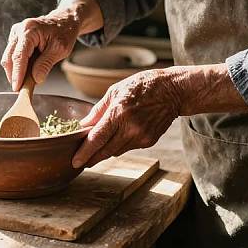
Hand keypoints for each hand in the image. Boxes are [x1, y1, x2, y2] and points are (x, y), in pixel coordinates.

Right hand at [1, 0, 103, 89]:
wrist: (64, 20)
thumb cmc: (64, 32)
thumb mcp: (60, 49)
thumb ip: (46, 64)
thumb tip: (36, 79)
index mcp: (29, 30)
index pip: (19, 56)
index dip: (17, 74)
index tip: (17, 88)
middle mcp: (18, 30)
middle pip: (9, 58)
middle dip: (13, 75)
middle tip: (21, 89)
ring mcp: (15, 34)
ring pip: (8, 58)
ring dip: (15, 71)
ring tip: (26, 81)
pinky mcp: (15, 39)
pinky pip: (12, 56)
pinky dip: (17, 66)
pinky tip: (26, 72)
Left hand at [72, 63, 247, 167]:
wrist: (173, 90)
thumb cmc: (142, 86)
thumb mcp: (115, 91)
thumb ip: (98, 111)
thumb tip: (83, 125)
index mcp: (119, 114)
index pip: (97, 139)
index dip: (84, 153)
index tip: (75, 162)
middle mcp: (130, 129)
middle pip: (105, 151)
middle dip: (91, 158)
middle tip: (80, 161)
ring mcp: (141, 137)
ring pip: (115, 152)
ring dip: (104, 152)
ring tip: (95, 149)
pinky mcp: (149, 142)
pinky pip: (127, 148)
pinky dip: (119, 145)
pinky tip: (117, 137)